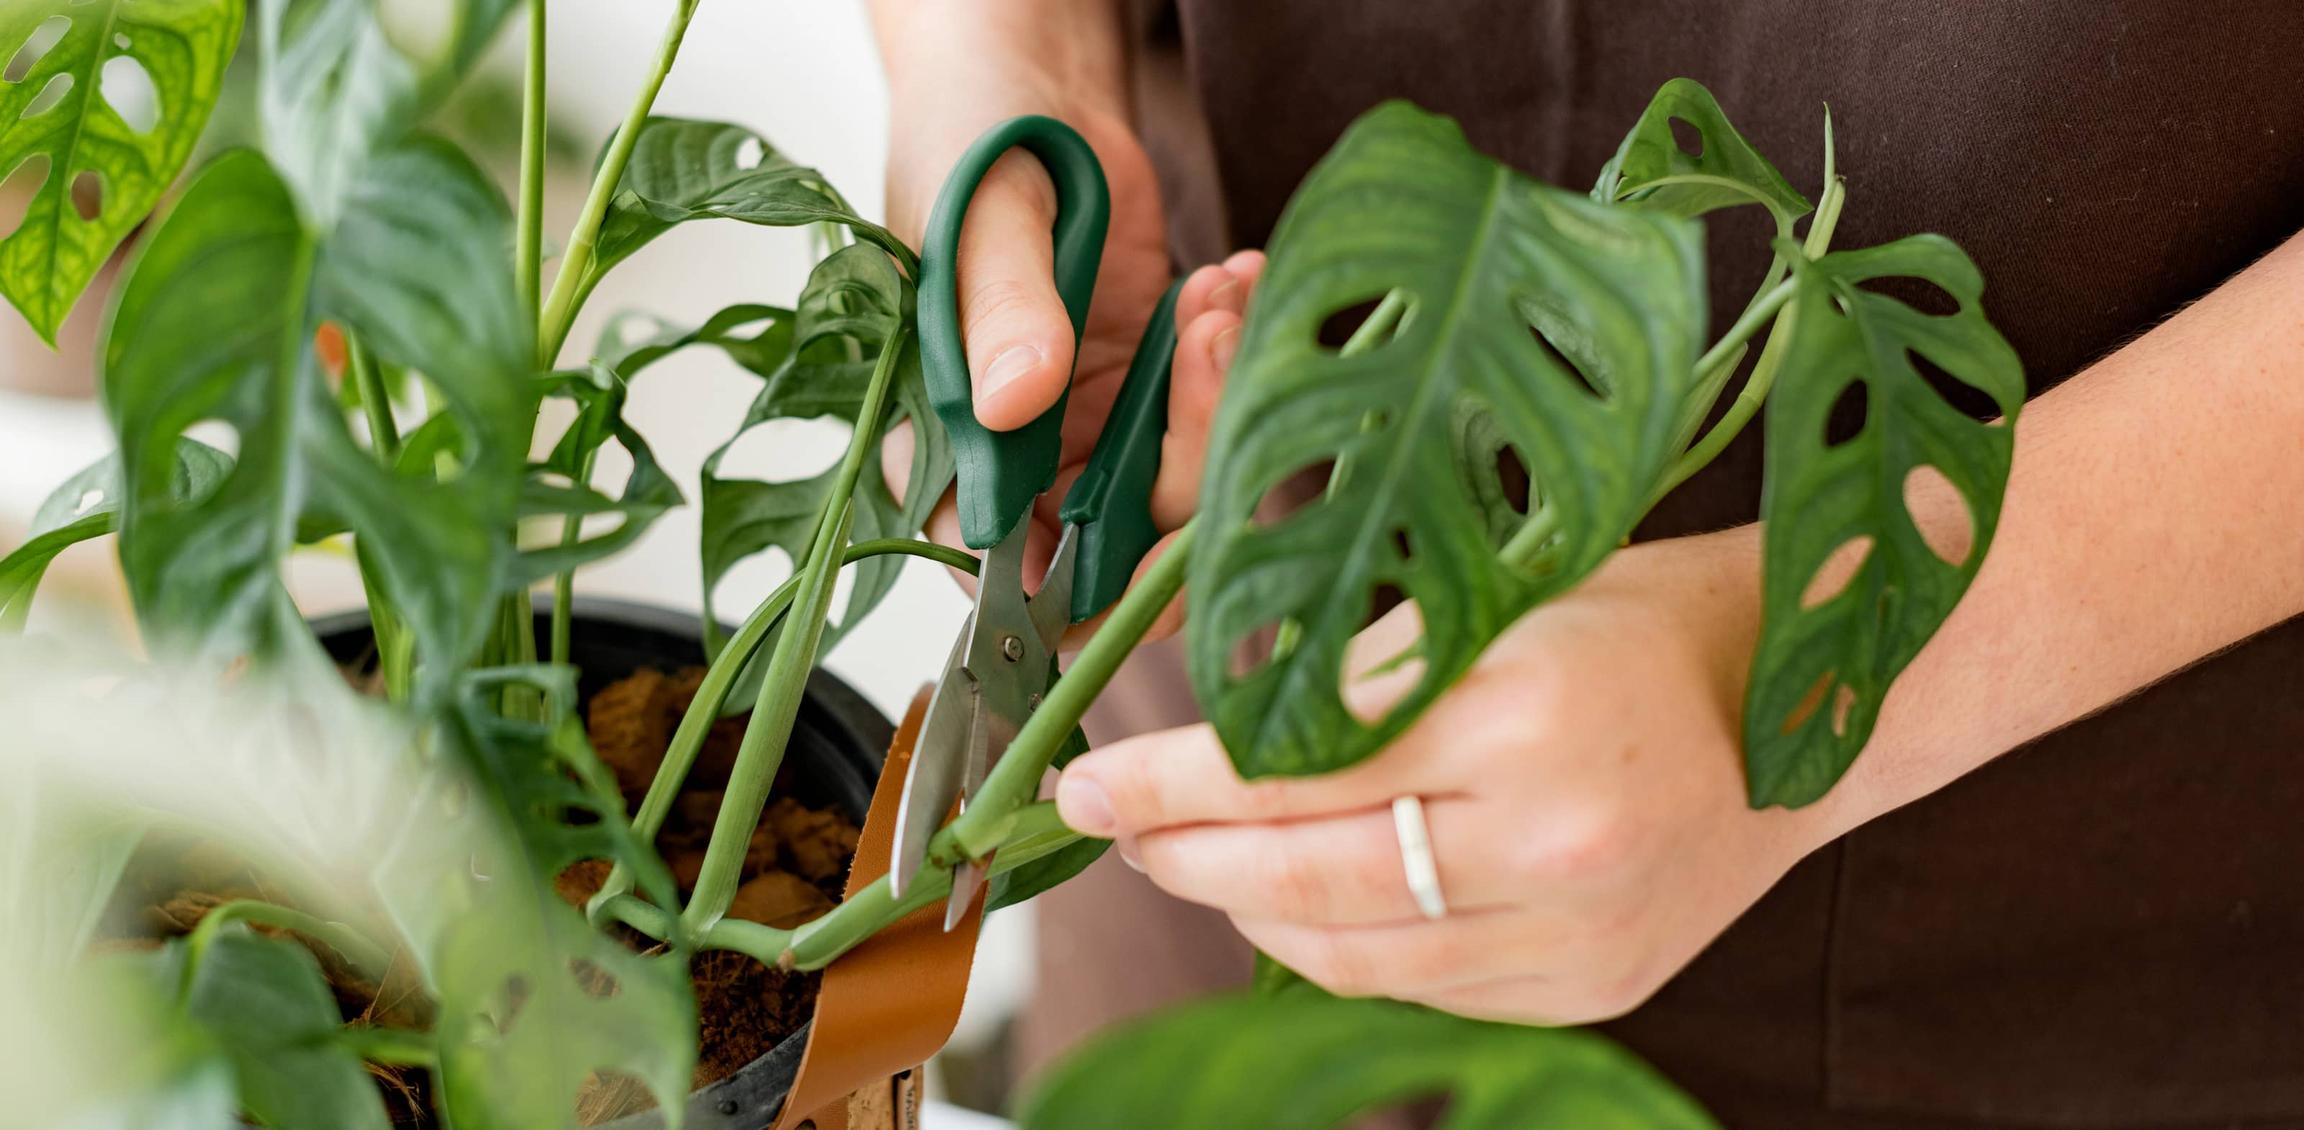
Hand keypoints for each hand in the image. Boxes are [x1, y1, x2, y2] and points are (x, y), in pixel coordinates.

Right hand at [873, 11, 1257, 641]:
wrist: (1030, 83)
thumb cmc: (973, 142)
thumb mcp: (978, 219)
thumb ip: (998, 311)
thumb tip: (1017, 402)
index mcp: (945, 452)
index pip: (1014, 582)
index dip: (1094, 593)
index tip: (1173, 535)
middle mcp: (1020, 463)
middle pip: (1125, 547)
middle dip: (1188, 460)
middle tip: (1205, 339)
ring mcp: (1091, 432)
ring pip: (1187, 487)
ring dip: (1223, 395)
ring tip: (1217, 290)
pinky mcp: (1150, 392)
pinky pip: (1216, 417)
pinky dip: (1242, 353)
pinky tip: (1232, 276)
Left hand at [1052, 531, 1860, 1023]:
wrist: (1793, 698)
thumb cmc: (1625, 620)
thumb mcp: (1486, 597)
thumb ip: (1350, 667)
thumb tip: (1200, 718)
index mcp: (1517, 714)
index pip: (1288, 767)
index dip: (1163, 784)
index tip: (1081, 784)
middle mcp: (1550, 842)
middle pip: (1303, 877)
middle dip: (1182, 855)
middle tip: (1114, 826)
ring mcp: (1575, 935)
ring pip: (1349, 954)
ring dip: (1246, 910)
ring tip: (1190, 860)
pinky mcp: (1590, 989)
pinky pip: (1418, 986)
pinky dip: (1335, 946)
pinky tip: (1294, 900)